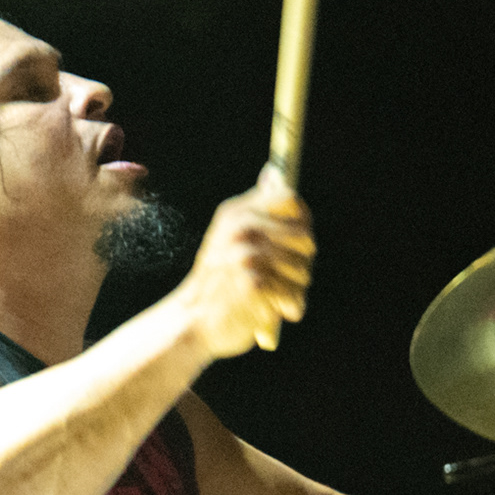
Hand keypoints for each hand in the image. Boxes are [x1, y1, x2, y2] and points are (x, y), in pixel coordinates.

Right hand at [178, 163, 314, 358]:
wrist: (191, 323)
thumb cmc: (218, 282)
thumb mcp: (230, 236)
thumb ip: (257, 208)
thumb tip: (273, 171)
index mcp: (236, 214)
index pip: (290, 200)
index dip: (302, 221)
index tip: (299, 243)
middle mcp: (241, 229)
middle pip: (304, 236)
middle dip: (303, 261)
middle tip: (289, 278)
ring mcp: (246, 255)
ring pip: (303, 268)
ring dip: (297, 288)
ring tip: (279, 297)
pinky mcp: (254, 286)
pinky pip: (294, 294)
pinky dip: (292, 307)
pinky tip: (278, 311)